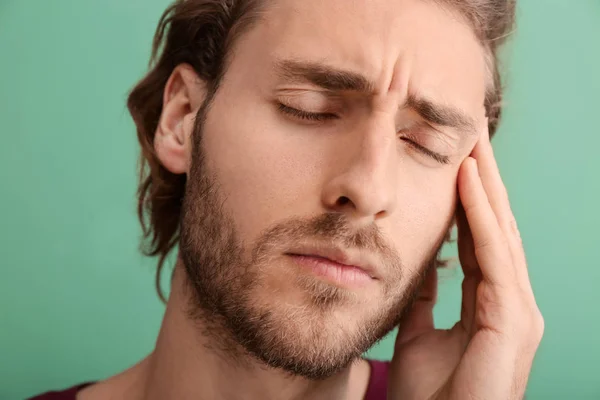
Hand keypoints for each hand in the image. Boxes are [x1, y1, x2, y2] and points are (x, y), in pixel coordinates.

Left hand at [388, 129, 543, 399]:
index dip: (468, 198)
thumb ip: (427, 296)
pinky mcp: (511, 319)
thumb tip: (422, 264)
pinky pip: (493, 255)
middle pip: (496, 227)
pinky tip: (468, 180)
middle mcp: (511, 301)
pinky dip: (479, 215)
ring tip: (472, 142)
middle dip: (484, 180)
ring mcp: (516, 310)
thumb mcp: (420, 332)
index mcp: (491, 302)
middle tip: (471, 133)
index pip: (480, 237)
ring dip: (485, 185)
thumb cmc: (430, 394)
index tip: (454, 159)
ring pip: (500, 232)